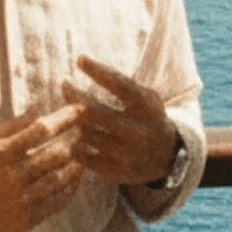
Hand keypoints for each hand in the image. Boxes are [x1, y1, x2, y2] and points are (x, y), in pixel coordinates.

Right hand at [0, 108, 85, 231]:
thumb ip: (12, 127)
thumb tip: (39, 110)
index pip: (40, 130)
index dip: (64, 118)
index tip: (80, 109)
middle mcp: (10, 178)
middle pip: (56, 155)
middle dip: (75, 141)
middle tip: (84, 134)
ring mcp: (18, 202)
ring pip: (60, 179)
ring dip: (76, 166)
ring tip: (82, 156)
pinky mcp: (24, 221)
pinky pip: (57, 203)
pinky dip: (70, 189)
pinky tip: (75, 179)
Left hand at [64, 56, 179, 186]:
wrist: (166, 157)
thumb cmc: (147, 117)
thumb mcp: (145, 98)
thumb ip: (121, 84)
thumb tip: (82, 62)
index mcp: (148, 109)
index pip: (121, 86)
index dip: (99, 71)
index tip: (80, 59)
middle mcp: (139, 132)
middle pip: (95, 112)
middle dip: (75, 96)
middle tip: (66, 84)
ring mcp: (128, 154)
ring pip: (86, 134)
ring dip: (75, 121)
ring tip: (72, 112)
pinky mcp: (117, 172)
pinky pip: (84, 157)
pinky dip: (76, 145)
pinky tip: (75, 136)